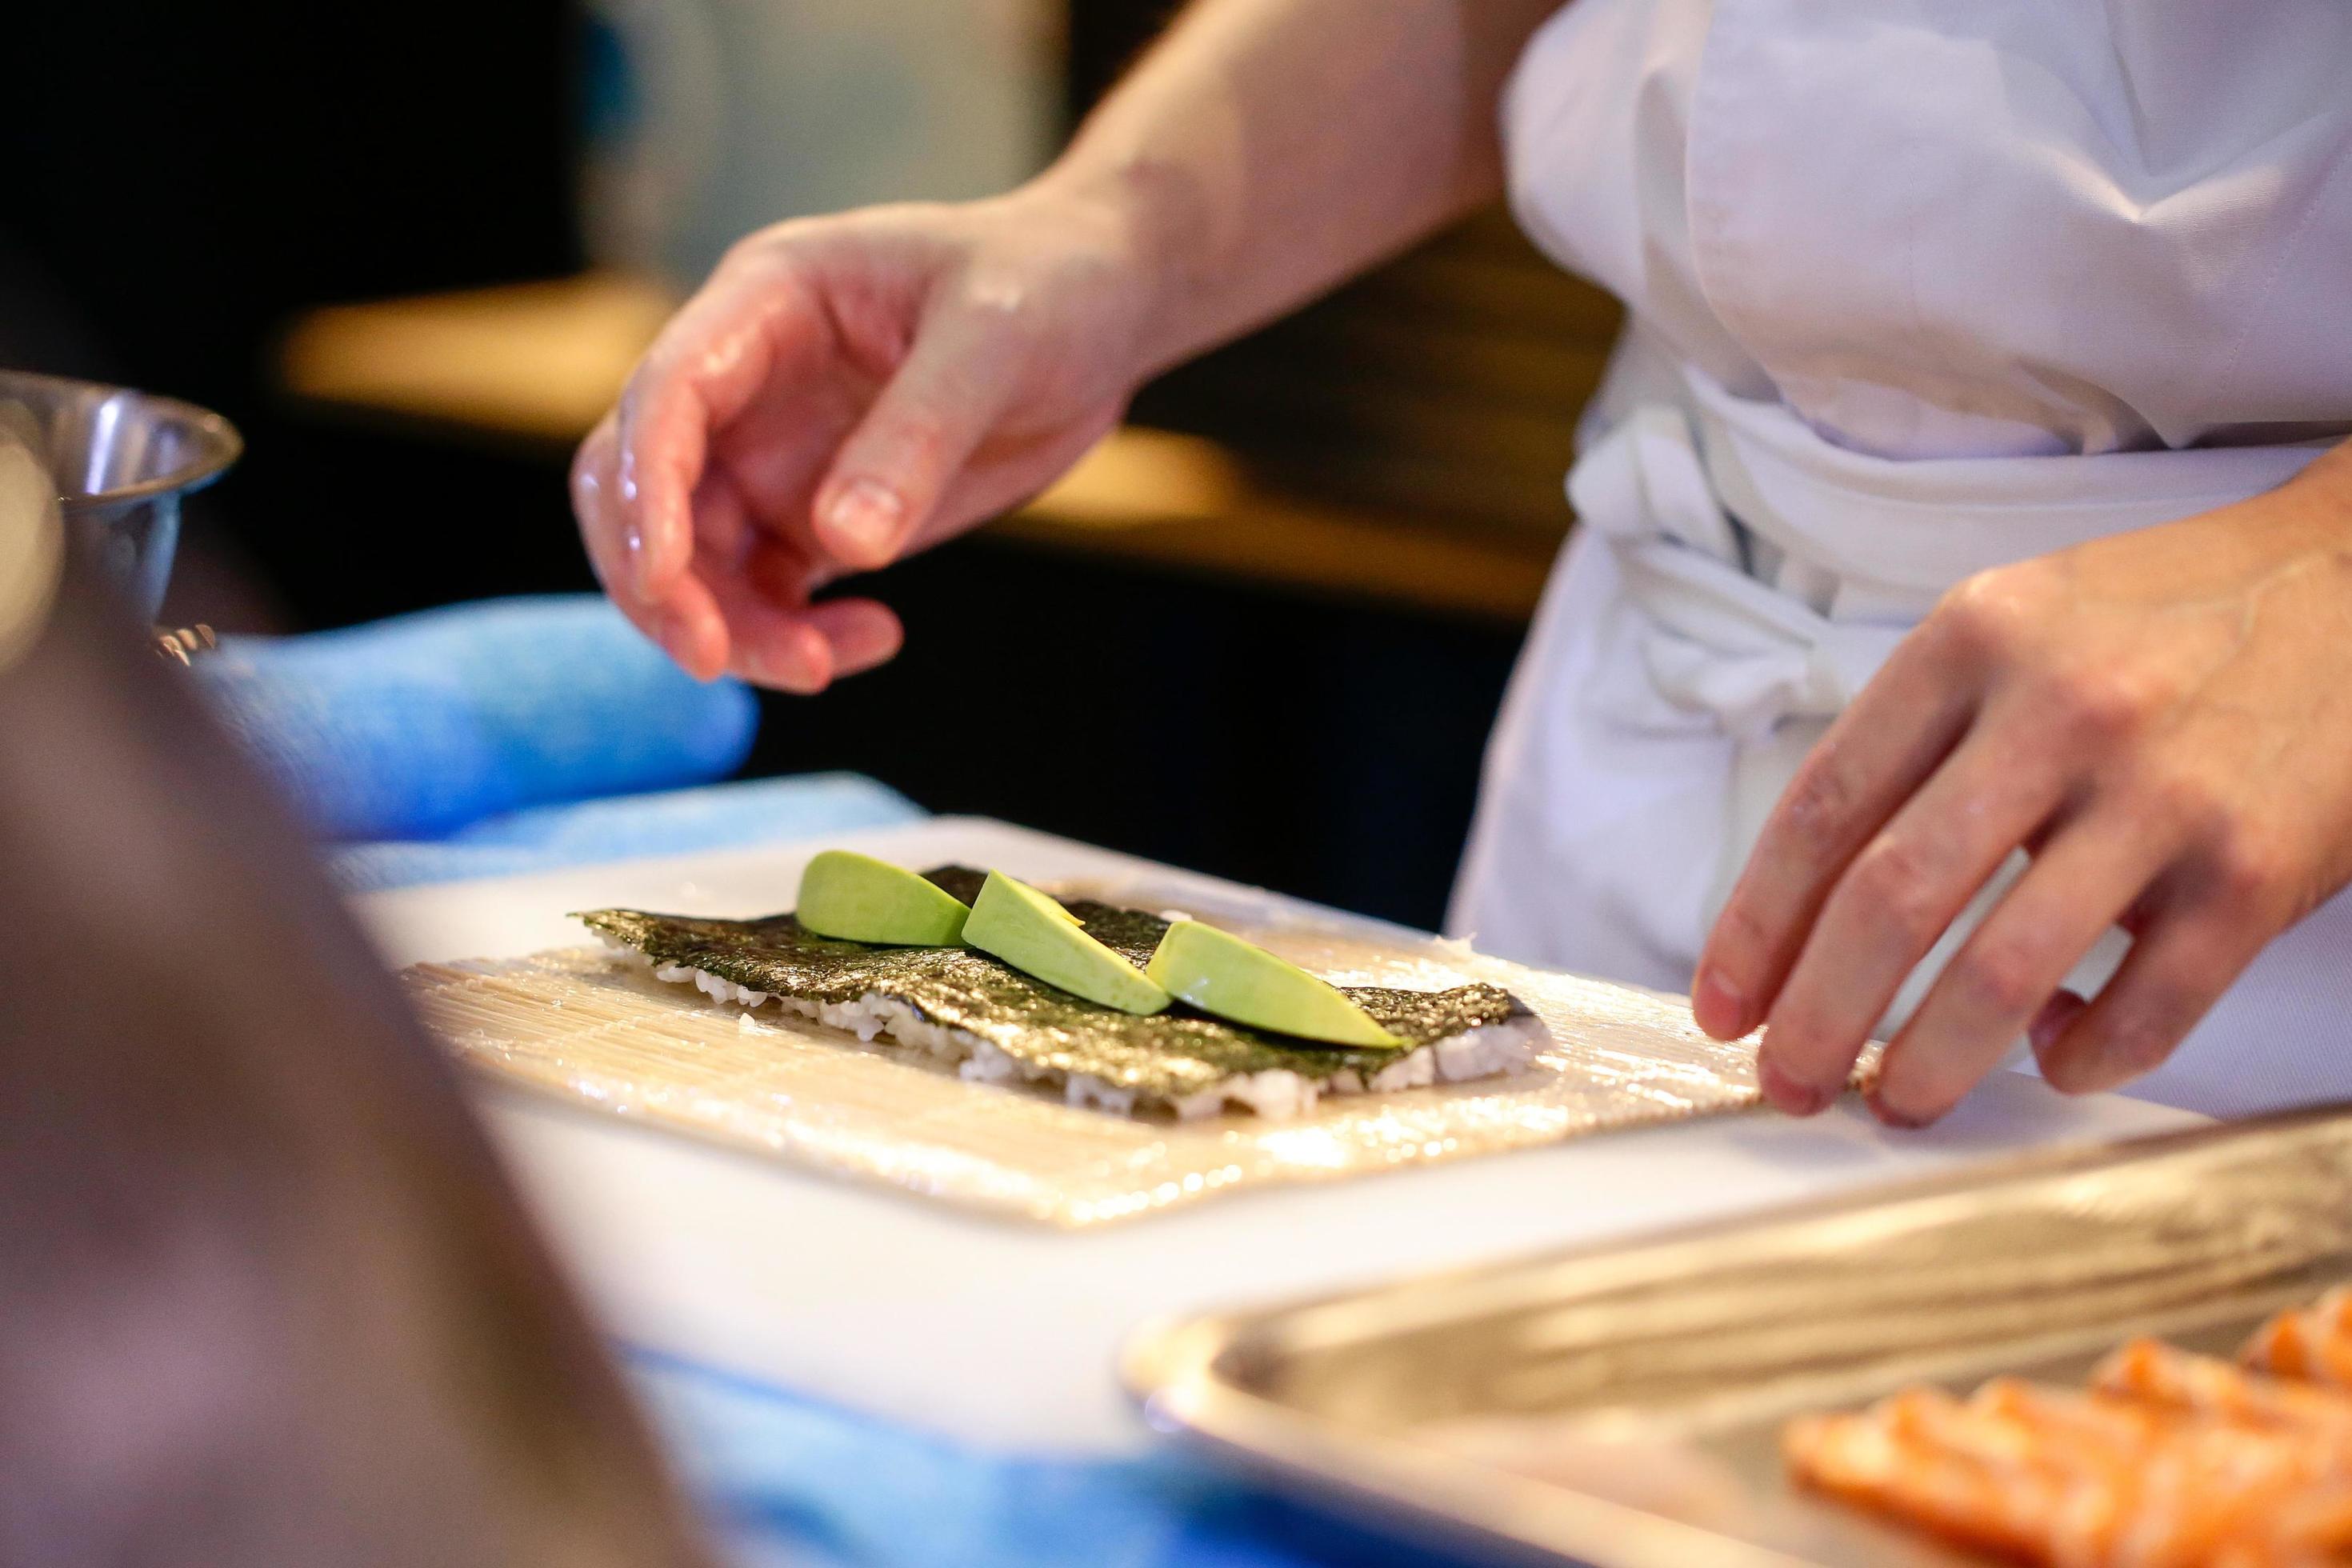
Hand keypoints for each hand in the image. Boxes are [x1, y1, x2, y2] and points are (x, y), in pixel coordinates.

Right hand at [572, 190, 1153, 688]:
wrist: (1097, 314)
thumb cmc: (1044, 287)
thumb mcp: (994, 341)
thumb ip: (918, 435)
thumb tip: (847, 544)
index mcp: (766, 303)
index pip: (666, 394)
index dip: (646, 488)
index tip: (663, 578)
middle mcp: (745, 384)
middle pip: (640, 488)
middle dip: (659, 580)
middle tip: (716, 660)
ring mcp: (770, 456)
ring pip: (694, 561)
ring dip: (733, 627)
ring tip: (827, 664)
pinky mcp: (812, 518)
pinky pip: (765, 594)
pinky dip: (793, 634)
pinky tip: (874, 637)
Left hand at [1692, 445, 2351, 1123]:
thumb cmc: (2163, 618)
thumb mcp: (2016, 627)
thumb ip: (1918, 740)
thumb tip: (1811, 903)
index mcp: (1973, 641)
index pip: (1824, 808)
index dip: (1756, 925)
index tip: (1724, 1005)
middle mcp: (2061, 711)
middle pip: (1890, 901)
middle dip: (1817, 1017)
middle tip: (1789, 1081)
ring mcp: (2164, 792)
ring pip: (2002, 974)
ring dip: (1927, 1065)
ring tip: (1895, 1104)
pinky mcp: (2257, 867)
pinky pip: (2144, 1009)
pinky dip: (2081, 1057)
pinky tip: (2056, 1057)